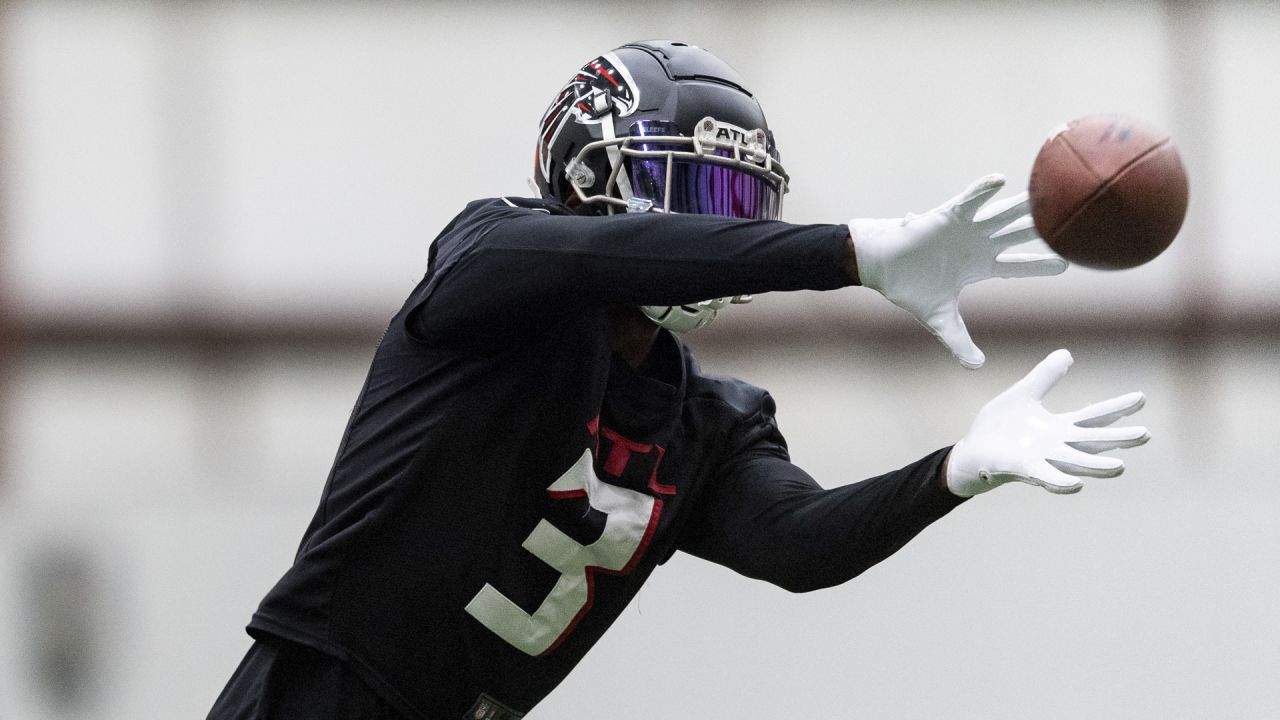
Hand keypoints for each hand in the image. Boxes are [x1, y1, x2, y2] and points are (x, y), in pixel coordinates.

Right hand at [850, 174, 1066, 368]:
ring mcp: (965, 228)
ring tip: (1047, 192)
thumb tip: (976, 367)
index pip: (1018, 266)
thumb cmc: (909, 287)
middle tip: (1070, 219)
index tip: (1068, 265)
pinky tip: (1000, 180)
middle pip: (1019, 235)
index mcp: (980, 267)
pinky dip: (982, 191)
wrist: (881, 267)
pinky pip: (968, 201)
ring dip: (1022, 205)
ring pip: (1001, 214)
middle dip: (1044, 229)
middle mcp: (978, 244)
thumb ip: (959, 341)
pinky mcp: (946, 216)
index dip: (1041, 266)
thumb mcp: (940, 320)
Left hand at [945, 349, 1149, 496]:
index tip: (1141, 397)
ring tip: (1120, 467)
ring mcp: (1042, 460)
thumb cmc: (999, 427)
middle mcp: (1057, 446)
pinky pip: (1045, 477)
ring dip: (1097, 467)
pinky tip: (1076, 484)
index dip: (1116, 407)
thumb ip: (1045, 376)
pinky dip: (1060, 481)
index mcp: (1058, 428)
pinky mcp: (1023, 470)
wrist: (971, 451)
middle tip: (1146, 434)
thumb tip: (1068, 353)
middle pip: (1093, 442)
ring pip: (1076, 464)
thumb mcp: (1024, 394)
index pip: (1093, 416)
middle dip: (1119, 440)